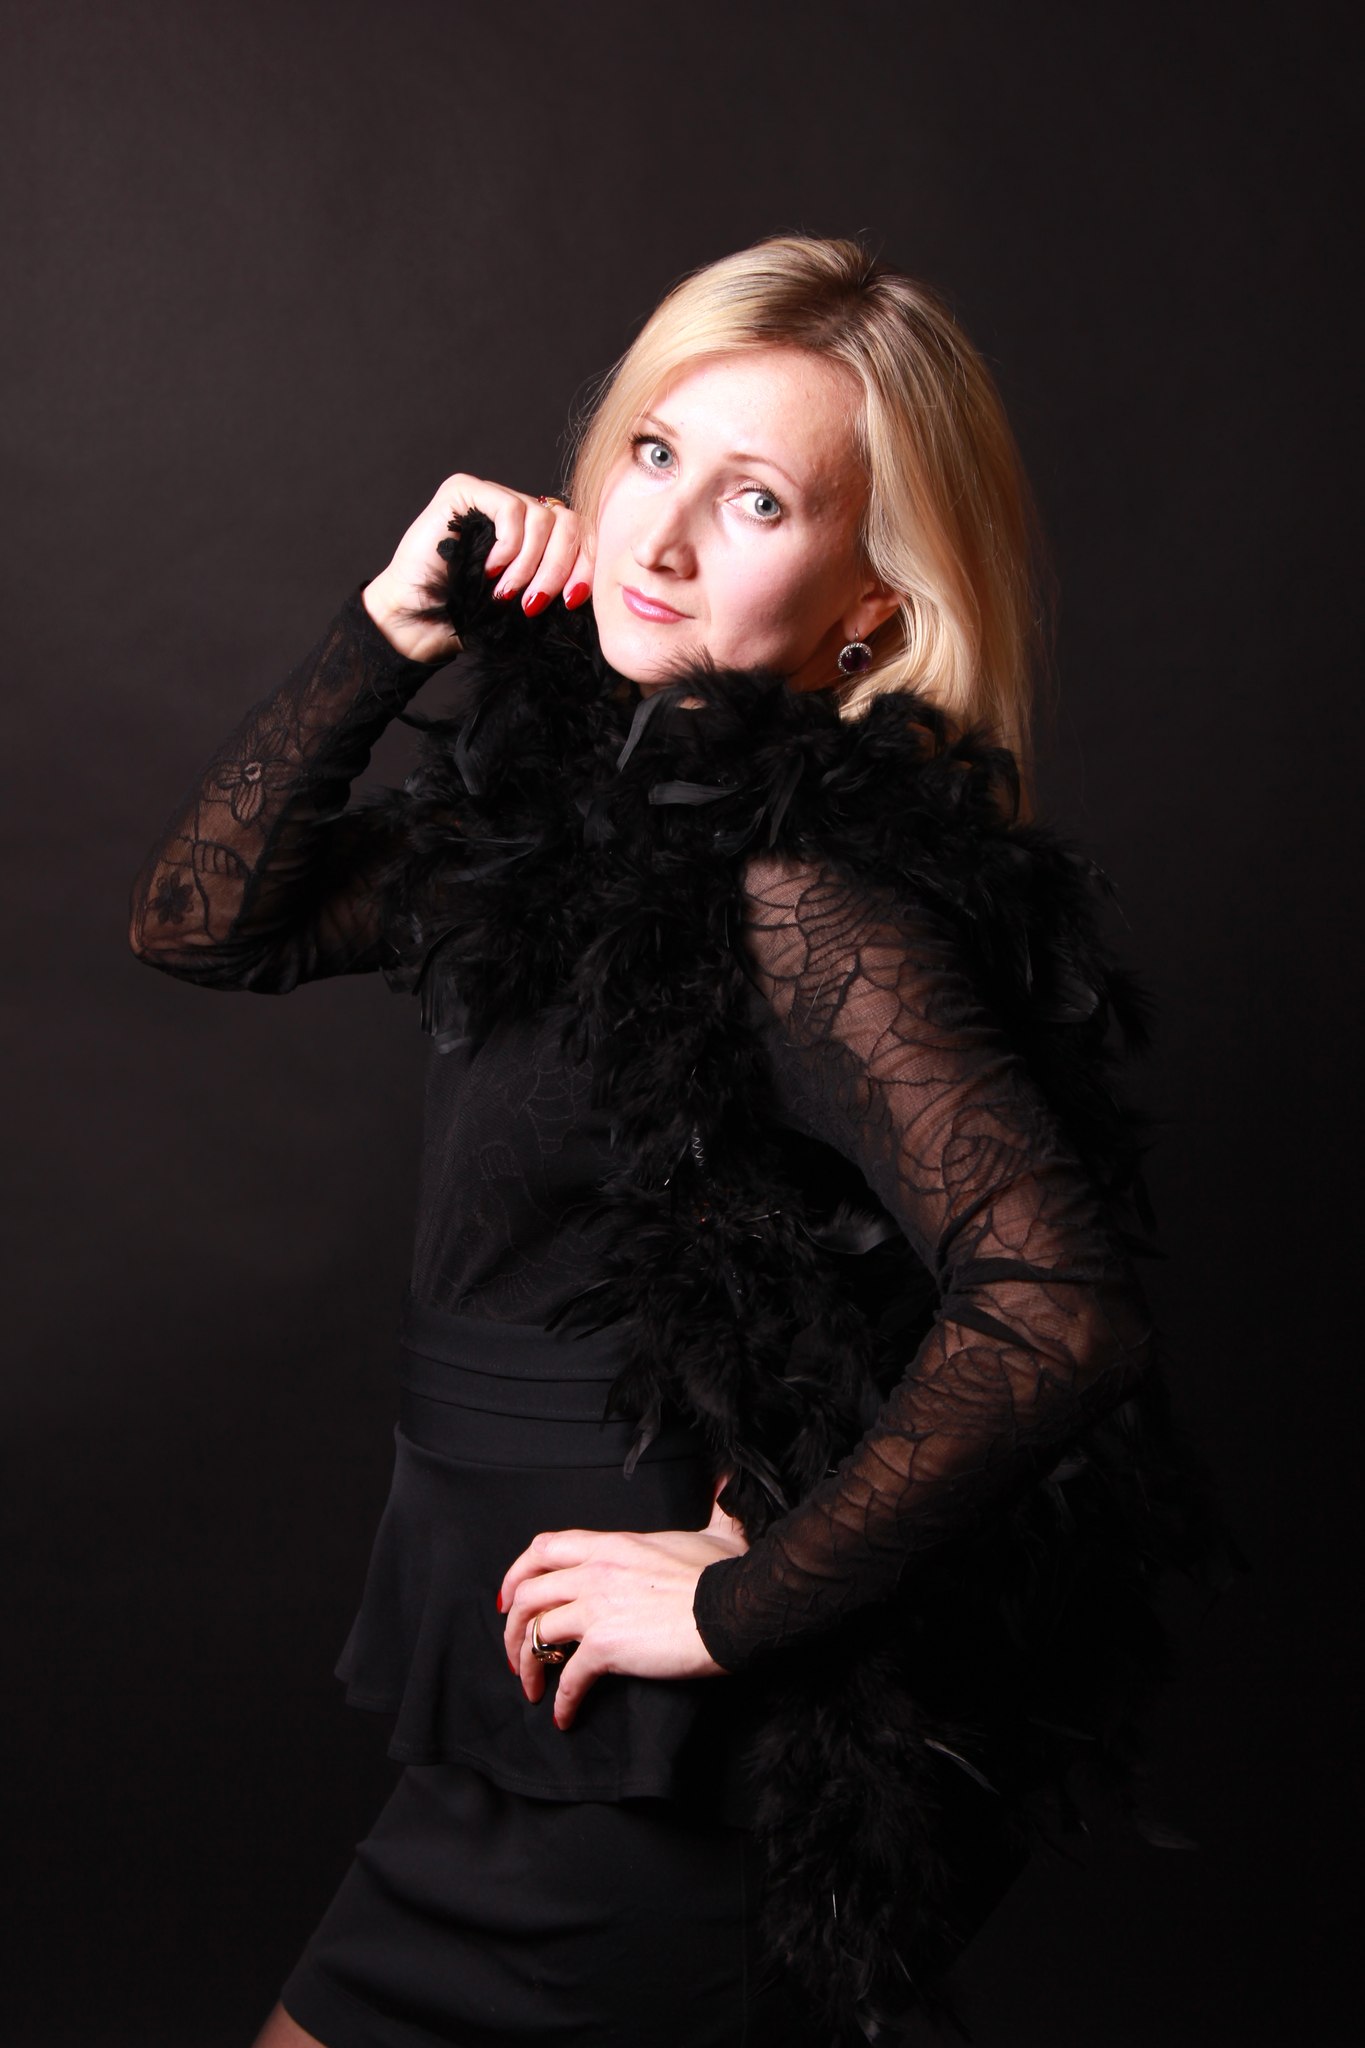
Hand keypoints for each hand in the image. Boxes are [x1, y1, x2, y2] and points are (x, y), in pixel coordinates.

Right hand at [362, 473, 590, 663]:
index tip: (572, 600)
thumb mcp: (526, 606)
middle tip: (537, 601)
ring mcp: (491, 498)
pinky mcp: (464, 491)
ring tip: (507, 592)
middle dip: (559, 568)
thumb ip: (557, 589)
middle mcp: (518, 512)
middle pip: (567, 523)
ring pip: (542, 517)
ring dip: (530, 563)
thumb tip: (596, 589)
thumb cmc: (466, 619)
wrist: (415, 625)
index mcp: (537, 537)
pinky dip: (509, 544)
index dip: (585, 565)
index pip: (580, 536)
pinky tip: (490, 569)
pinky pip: (510, 508)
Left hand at [497, 1478, 749, 1729]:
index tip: (511, 1598)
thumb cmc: (727, 1574)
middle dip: (512, 1626)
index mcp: (611, 1545)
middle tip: (515, 1653)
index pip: (544, 1548)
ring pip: (536, 1632)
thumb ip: (713, 1509)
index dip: (518, 1573)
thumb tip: (726, 1483)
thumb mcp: (717, 1531)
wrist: (738, 1609)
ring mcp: (597, 1607)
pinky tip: (564, 1716)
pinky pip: (568, 1676)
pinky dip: (560, 1700)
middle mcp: (595, 1571)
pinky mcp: (606, 1645)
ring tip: (531, 1688)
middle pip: (528, 1593)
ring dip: (527, 1665)